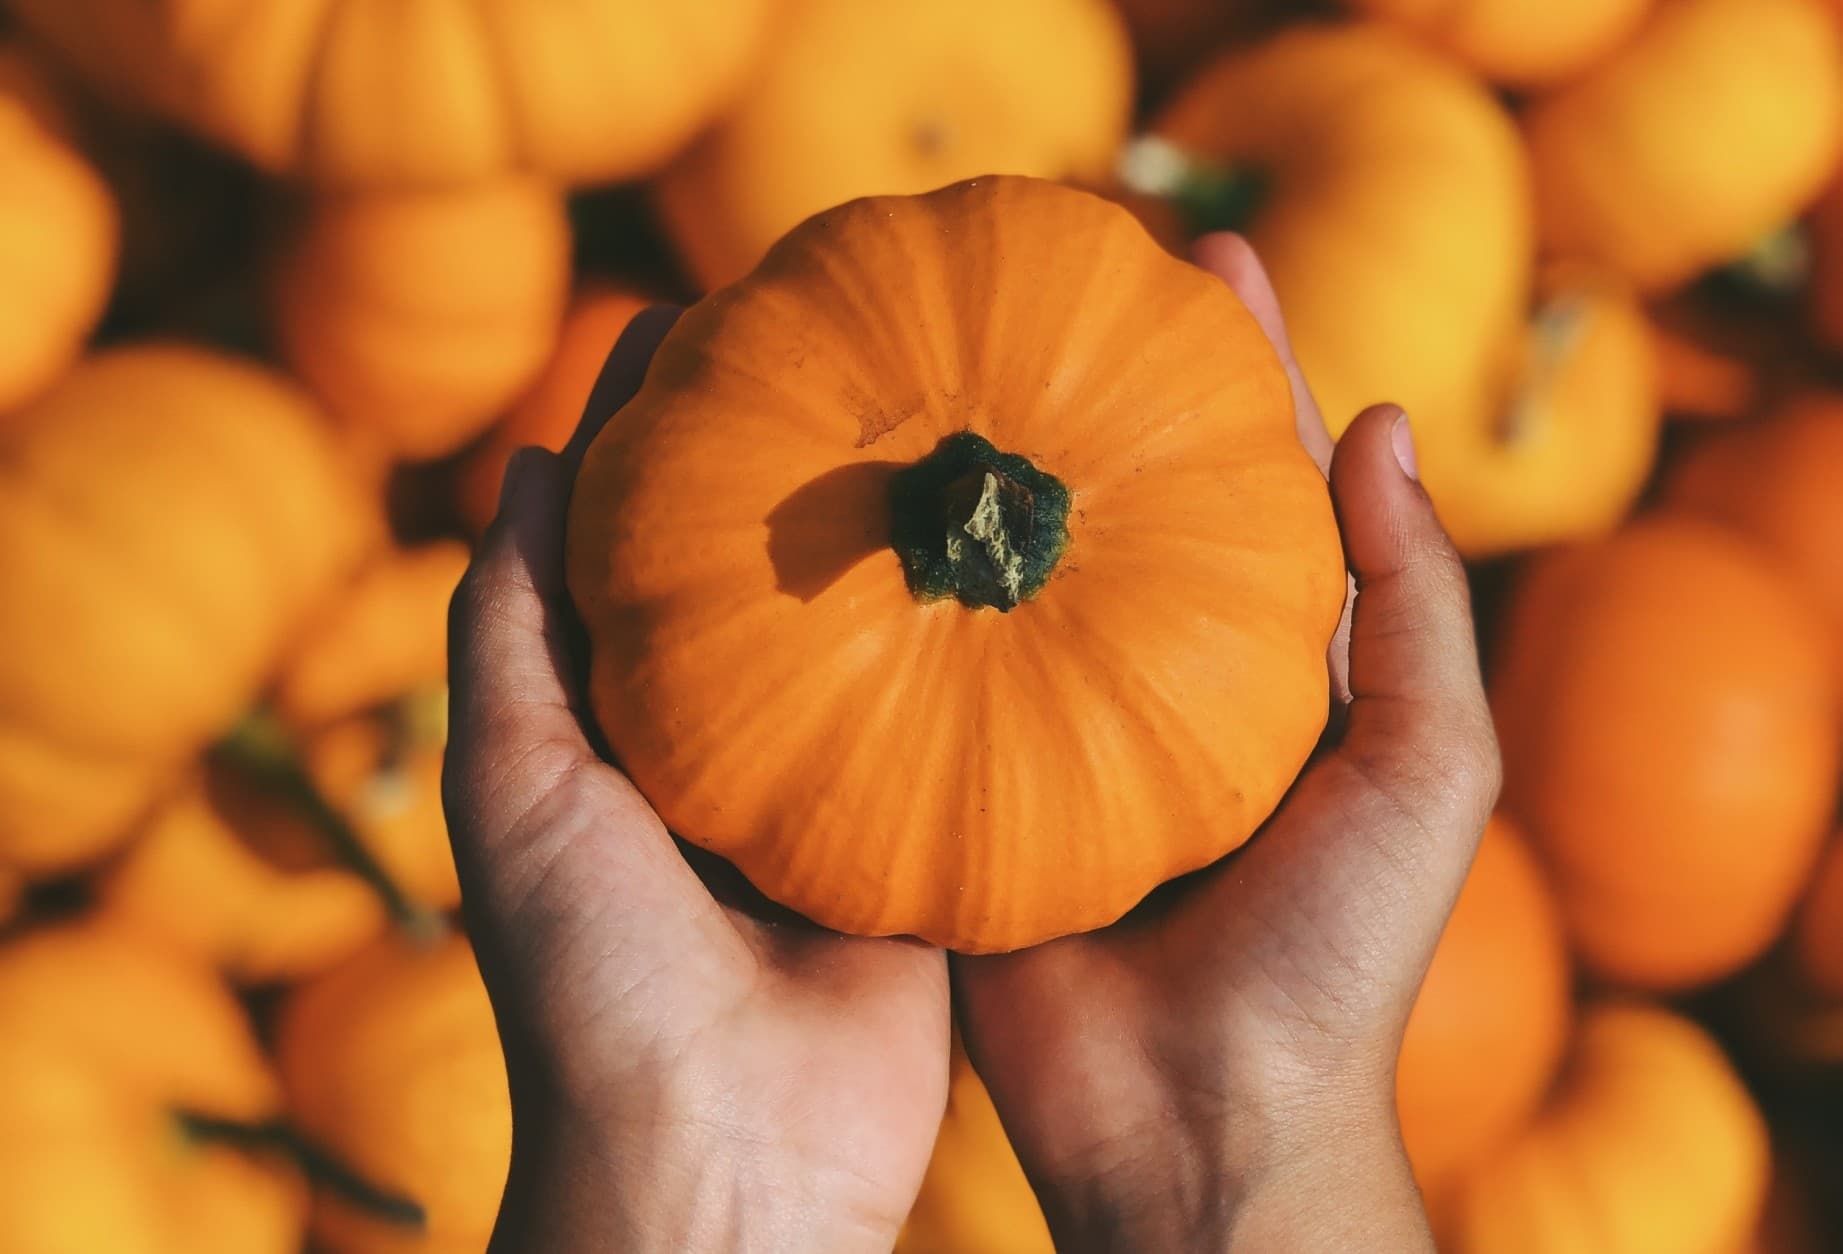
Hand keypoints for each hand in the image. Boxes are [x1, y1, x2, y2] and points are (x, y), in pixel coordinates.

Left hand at [443, 309, 949, 1253]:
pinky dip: (984, 646)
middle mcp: (734, 748)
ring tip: (951, 410)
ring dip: (901, 539)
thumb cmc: (591, 986)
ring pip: (874, 637)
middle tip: (853, 338)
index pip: (644, 544)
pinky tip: (1023, 551)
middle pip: (769, 571)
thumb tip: (530, 464)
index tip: (708, 318)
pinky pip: (960, 726)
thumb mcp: (516, 791)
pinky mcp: (927, 843)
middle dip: (802, 461)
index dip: (662, 431)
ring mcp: (837, 793)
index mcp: (627, 730)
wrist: (727, 1157)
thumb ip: (509, 633)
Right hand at [952, 235, 1500, 1253]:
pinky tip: (873, 497)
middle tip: (1053, 269)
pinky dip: (911, 587)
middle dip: (1099, 384)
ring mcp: (1057, 728)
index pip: (1257, 481)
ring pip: (1022, 568)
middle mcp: (1156, 680)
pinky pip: (936, 669)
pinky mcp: (970, 786)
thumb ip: (1417, 602)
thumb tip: (1383, 424)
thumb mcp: (1426, 770)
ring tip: (948, 347)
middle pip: (1126, 499)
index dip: (1240, 366)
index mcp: (1272, 668)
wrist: (1199, 1120)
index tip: (1202, 256)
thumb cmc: (1336, 954)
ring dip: (993, 465)